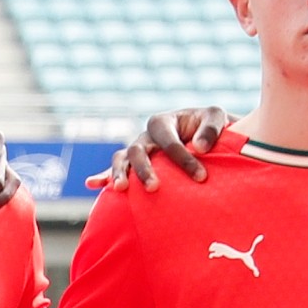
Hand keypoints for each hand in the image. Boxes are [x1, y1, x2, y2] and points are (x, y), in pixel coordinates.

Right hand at [90, 105, 232, 193]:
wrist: (203, 139)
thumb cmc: (209, 128)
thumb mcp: (216, 118)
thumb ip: (211, 128)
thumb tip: (200, 147)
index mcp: (163, 122)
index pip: (168, 141)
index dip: (184, 159)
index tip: (202, 177)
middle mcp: (145, 136)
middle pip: (137, 151)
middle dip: (144, 169)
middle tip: (154, 188)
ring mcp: (135, 151)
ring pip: (121, 160)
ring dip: (119, 174)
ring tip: (122, 189)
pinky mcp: (132, 167)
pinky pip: (112, 171)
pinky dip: (102, 177)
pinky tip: (92, 184)